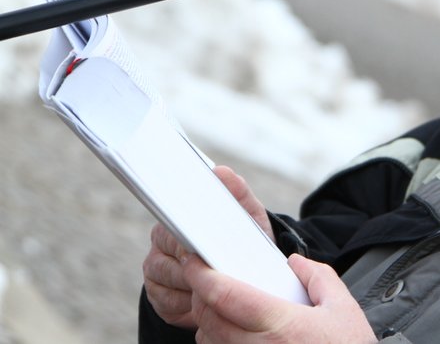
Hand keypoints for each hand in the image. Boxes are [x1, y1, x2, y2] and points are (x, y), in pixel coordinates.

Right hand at [142, 166, 272, 328]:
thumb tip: (220, 170)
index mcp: (177, 219)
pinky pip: (169, 305)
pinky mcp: (157, 299)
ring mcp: (155, 272)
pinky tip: (206, 303)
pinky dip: (190, 306)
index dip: (188, 232)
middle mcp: (160, 244)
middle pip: (172, 255)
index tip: (202, 242)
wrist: (242, 278)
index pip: (175, 222)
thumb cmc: (243, 241)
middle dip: (198, 264)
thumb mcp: (248, 217)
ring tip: (219, 285)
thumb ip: (238, 193)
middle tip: (220, 268)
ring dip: (196, 286)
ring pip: (171, 281)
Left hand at [184, 253, 377, 343]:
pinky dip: (218, 343)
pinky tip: (233, 334)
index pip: (226, 297)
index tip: (195, 263)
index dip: (203, 277)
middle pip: (209, 319)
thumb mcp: (342, 307)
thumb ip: (318, 277)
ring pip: (210, 342)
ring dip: (208, 322)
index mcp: (281, 324)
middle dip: (201, 296)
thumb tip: (295, 264)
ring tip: (220, 309)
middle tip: (206, 280)